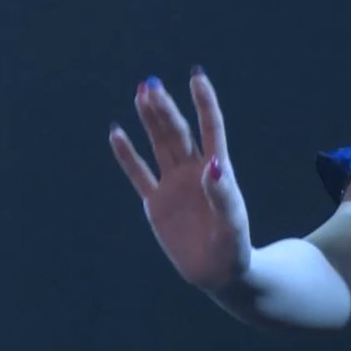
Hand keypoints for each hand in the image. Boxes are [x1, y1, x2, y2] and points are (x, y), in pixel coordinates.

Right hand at [109, 68, 250, 290]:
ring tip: (141, 93)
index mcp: (217, 172)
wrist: (218, 273)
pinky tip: (117, 132)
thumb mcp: (233, 225)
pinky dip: (127, 155)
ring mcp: (173, 185)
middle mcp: (194, 172)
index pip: (210, 130)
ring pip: (159, 145)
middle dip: (166, 109)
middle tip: (151, 84)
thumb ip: (224, 196)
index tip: (197, 77)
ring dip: (150, 120)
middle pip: (178, 133)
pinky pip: (138, 174)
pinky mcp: (156, 203)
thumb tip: (215, 166)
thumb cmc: (234, 248)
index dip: (204, 103)